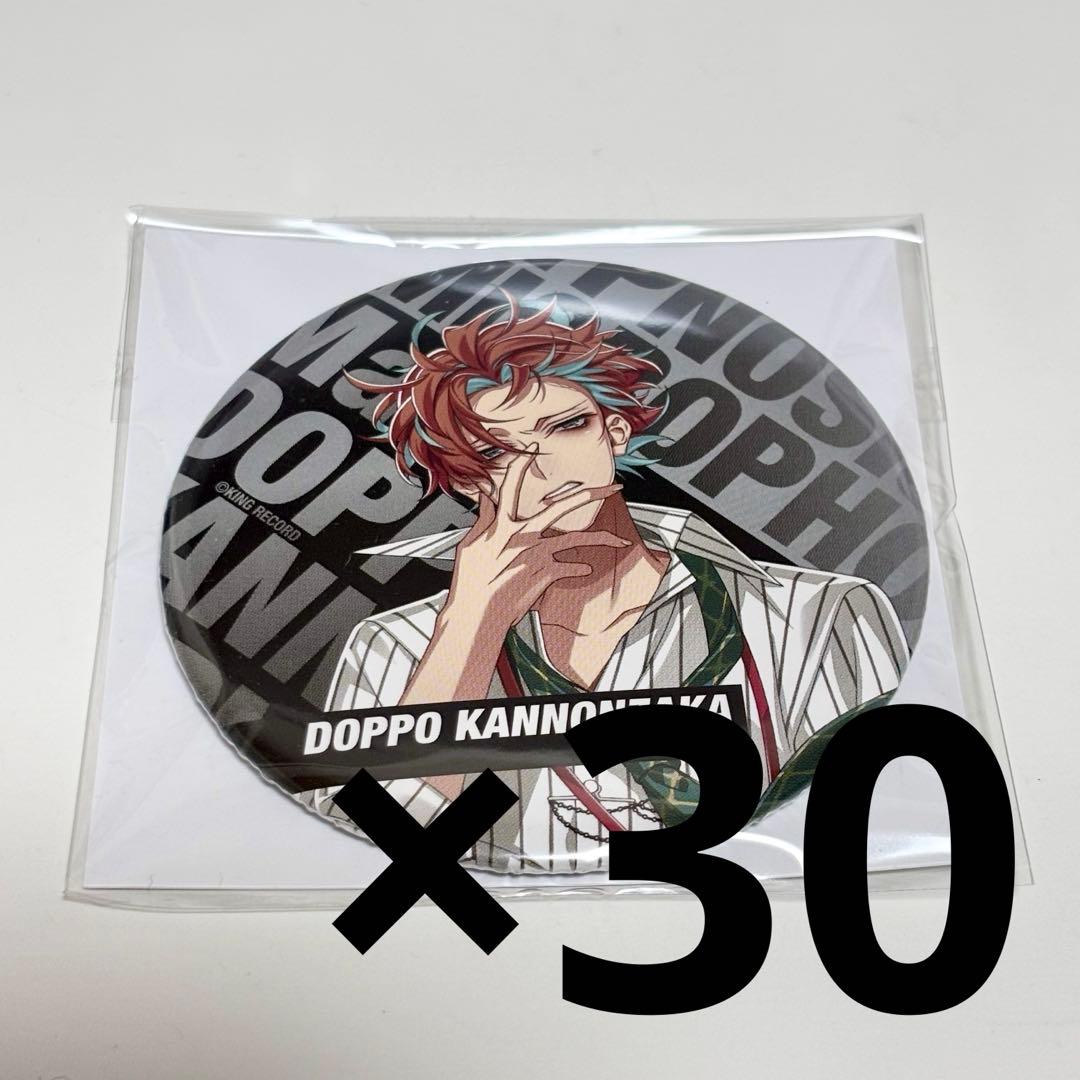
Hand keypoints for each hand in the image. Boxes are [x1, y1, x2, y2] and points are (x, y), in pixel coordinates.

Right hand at [444, 443, 626, 634]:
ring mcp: (537, 554)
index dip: (520, 466)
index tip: (531, 449)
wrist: (478, 614)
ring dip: (602, 539)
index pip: (510, 488)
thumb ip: (482, 520)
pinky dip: (578, 569)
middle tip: (612, 487)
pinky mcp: (545, 574)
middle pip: (562, 507)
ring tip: (619, 541)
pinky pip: (570, 568)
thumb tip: (484, 497)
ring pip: (577, 539)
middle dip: (590, 494)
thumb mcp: (470, 546)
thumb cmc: (470, 582)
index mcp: (502, 526)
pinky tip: (585, 569)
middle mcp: (523, 535)